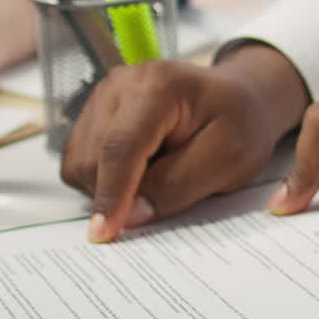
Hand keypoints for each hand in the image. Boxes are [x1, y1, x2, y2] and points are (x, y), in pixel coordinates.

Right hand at [59, 44, 308, 242]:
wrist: (239, 96)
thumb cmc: (239, 123)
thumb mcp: (227, 160)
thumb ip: (177, 186)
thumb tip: (129, 216)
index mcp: (158, 86)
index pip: (120, 147)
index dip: (111, 194)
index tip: (104, 233)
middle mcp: (120, 84)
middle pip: (92, 158)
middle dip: (117, 191)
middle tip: (166, 187)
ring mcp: (102, 96)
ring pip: (79, 161)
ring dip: (109, 185)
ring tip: (156, 171)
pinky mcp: (93, 113)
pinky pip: (79, 159)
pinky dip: (102, 176)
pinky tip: (139, 167)